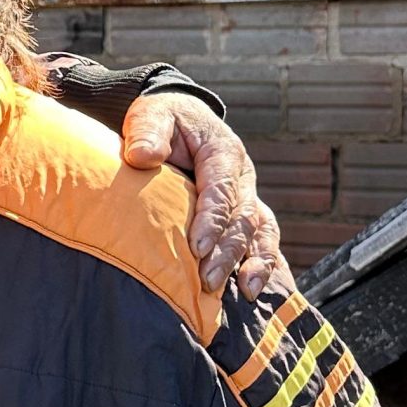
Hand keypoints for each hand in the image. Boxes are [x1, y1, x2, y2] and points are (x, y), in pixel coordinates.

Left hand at [120, 93, 287, 299]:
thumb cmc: (163, 120)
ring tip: (244, 293)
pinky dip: (264, 265)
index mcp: (223, 152)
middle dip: (228, 251)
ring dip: (255, 263)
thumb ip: (147, 131)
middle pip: (244, 217)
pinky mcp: (244, 214)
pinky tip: (253, 292)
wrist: (178, 121)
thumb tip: (142, 156)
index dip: (212, 220)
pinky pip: (263, 241)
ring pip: (261, 232)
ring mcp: (247, 197)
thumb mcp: (151, 114)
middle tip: (208, 281)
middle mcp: (243, 177)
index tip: (196, 248)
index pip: (222, 189)